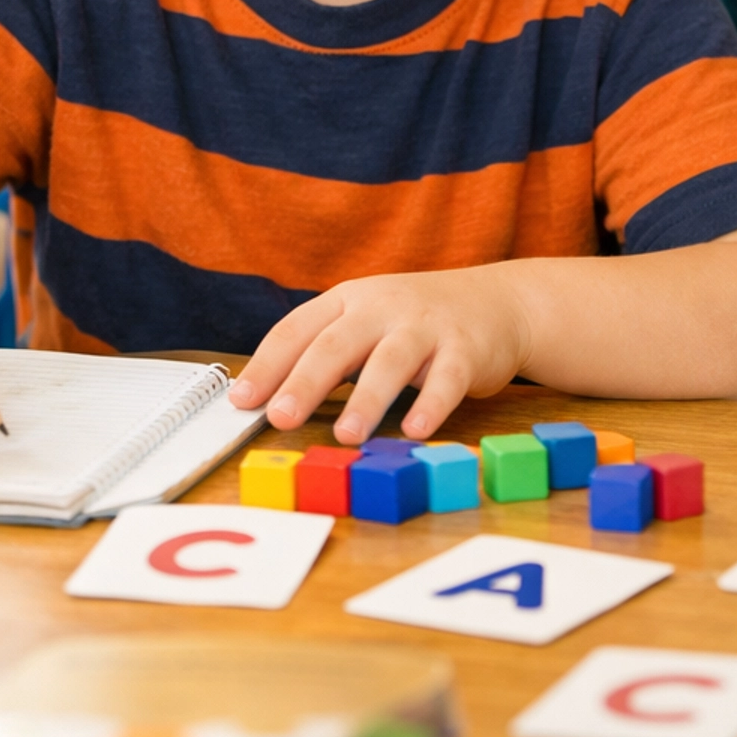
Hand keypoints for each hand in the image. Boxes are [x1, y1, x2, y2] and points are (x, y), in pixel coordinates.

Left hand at [230, 266, 530, 444]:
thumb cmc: (414, 322)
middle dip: (306, 380)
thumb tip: (267, 403)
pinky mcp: (465, 349)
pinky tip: (415, 430)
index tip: (241, 400)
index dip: (267, 364)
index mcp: (348, 301)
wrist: (496, 301)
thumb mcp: (365, 324)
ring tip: (346, 436)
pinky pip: (446, 379)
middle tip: (280, 416)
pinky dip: (430, 404)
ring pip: (391, 360)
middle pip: (337, 343)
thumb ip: (325, 355)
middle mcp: (383, 308)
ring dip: (367, 399)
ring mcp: (425, 326)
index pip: (298, 328)